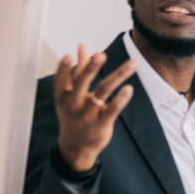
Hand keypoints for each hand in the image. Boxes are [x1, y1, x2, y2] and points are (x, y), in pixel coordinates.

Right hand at [55, 45, 136, 172]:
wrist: (76, 147)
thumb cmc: (75, 115)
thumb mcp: (71, 95)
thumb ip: (78, 69)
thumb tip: (82, 46)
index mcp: (63, 96)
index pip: (61, 79)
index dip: (63, 68)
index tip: (68, 54)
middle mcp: (73, 104)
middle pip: (82, 82)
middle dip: (90, 68)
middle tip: (102, 54)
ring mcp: (87, 115)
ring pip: (103, 91)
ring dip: (118, 75)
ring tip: (133, 63)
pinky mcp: (101, 124)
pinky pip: (113, 109)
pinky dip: (121, 99)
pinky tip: (129, 88)